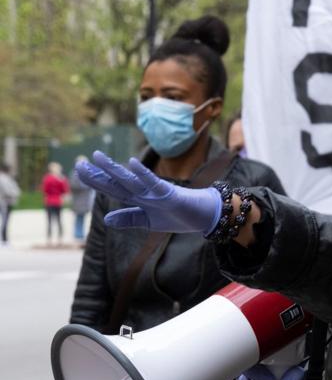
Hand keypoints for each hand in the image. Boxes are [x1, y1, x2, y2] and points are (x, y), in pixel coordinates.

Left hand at [76, 151, 220, 232]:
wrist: (204, 216)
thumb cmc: (179, 216)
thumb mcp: (149, 221)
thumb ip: (129, 218)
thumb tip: (106, 219)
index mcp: (138, 199)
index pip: (113, 188)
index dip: (96, 180)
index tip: (80, 170)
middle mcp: (143, 192)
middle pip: (117, 182)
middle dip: (98, 173)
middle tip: (80, 163)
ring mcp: (155, 192)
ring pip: (130, 180)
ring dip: (114, 169)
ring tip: (98, 157)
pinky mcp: (169, 193)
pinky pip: (154, 183)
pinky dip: (143, 174)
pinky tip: (132, 164)